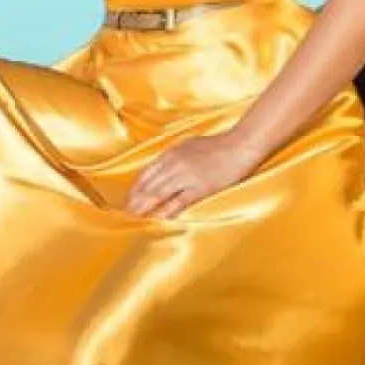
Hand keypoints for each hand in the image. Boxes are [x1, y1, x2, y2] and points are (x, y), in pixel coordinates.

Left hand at [124, 129, 265, 218]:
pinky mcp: (199, 187)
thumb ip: (174, 156)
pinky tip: (158, 219)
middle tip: (125, 213)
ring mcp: (186, 175)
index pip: (146, 173)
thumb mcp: (189, 145)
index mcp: (171, 153)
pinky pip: (178, 201)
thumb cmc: (217, 145)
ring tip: (135, 218)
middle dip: (136, 200)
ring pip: (159, 193)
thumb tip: (162, 166)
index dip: (135, 188)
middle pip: (149, 185)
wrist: (239, 146)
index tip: (128, 199)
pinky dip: (166, 211)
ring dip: (145, 207)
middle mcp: (174, 163)